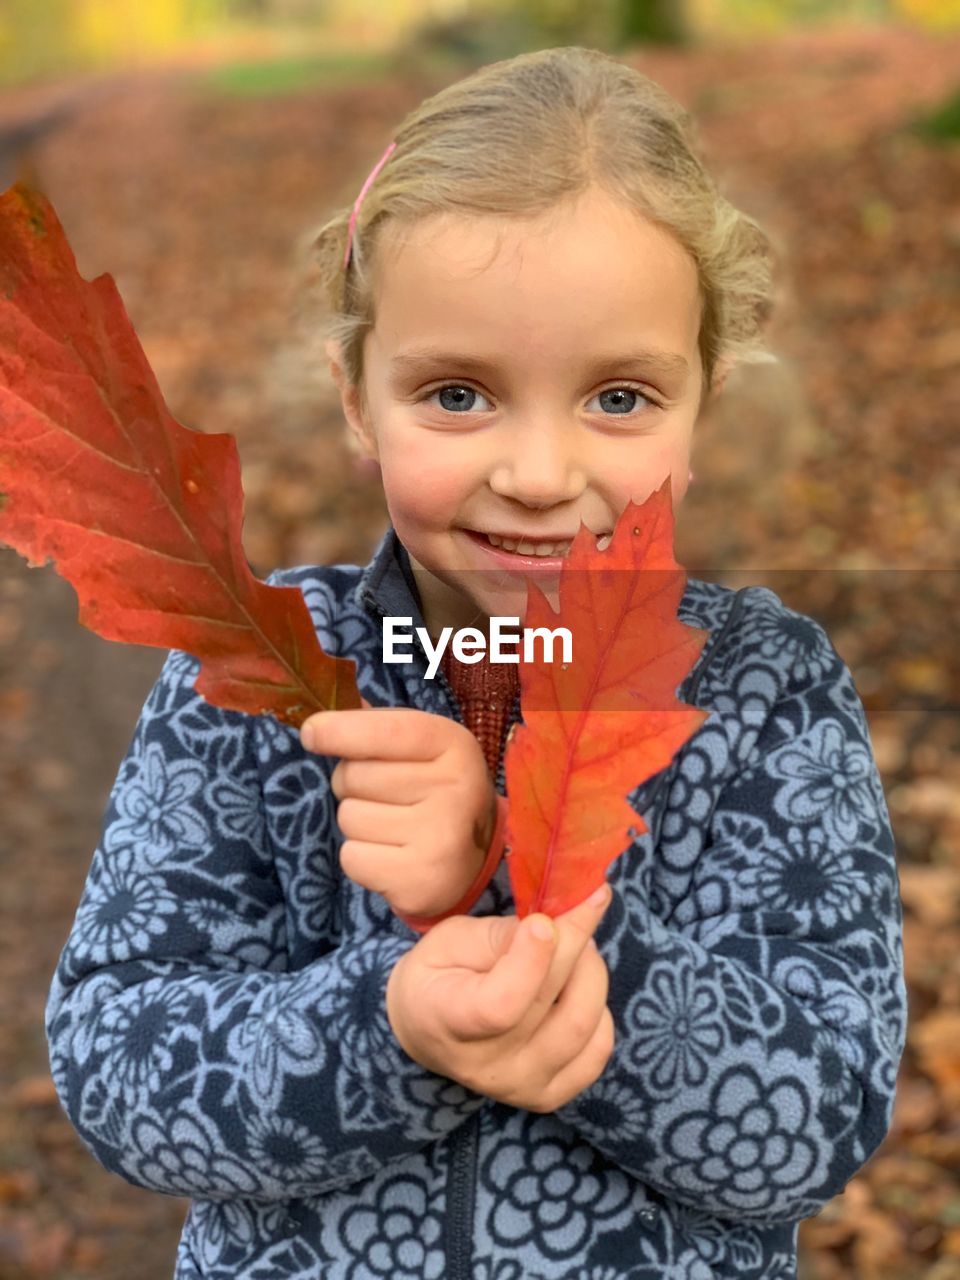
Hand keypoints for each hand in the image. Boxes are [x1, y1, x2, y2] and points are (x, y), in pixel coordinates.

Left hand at [300, 702, 497, 919]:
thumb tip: (318, 722)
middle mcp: (453, 788)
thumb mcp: (421, 749)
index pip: (386, 730)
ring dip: (357, 824)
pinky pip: (352, 858)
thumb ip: (377, 728)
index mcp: (454, 745)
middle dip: (351, 785)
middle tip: (382, 797)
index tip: (310, 733)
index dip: (339, 730)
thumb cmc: (433, 791)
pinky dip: (360, 858)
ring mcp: (440, 837)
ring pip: (349, 818)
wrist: (474, 859)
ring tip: (391, 828)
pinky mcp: (420, 880)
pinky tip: (390, 856)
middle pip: (354, 776)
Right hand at [385, 885, 614, 1113]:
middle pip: (549, 1003)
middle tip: (578, 905)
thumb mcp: (449, 940)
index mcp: (448, 1022)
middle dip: (573, 942)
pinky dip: (600, 1011)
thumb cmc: (437, 975)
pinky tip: (579, 988)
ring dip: (591, 972)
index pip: (500, 1004)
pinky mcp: (550, 1095)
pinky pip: (597, 1050)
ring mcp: (521, 1086)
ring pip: (582, 1024)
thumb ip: (498, 936)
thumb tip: (553, 926)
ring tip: (578, 946)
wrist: (426, 1030)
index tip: (543, 920)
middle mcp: (486, 1066)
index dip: (530, 961)